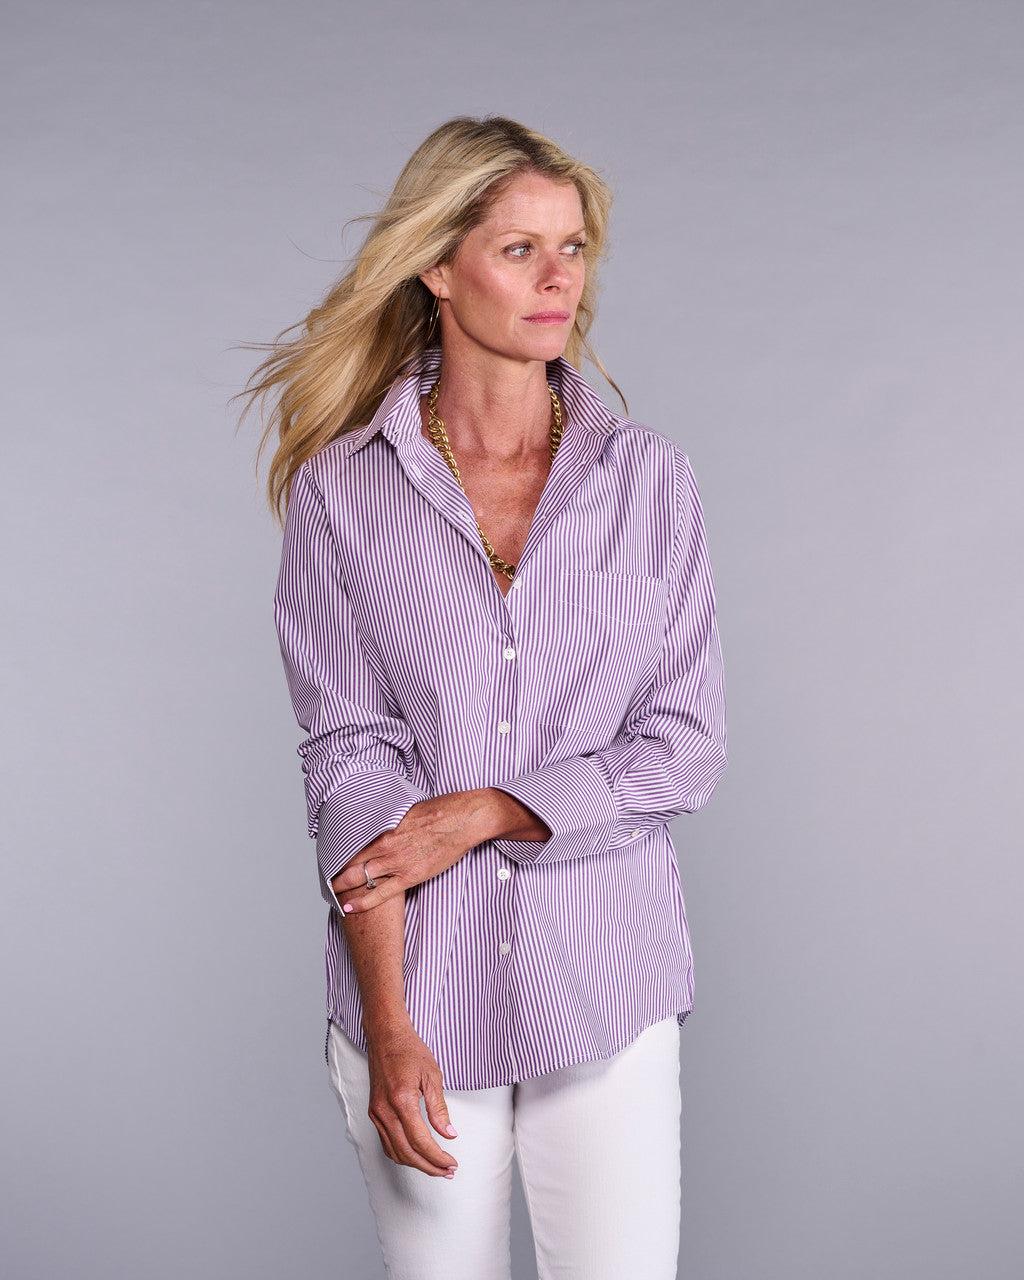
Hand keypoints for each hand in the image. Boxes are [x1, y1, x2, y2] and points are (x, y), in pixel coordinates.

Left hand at [333, 787, 521, 914]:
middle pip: (349, 862)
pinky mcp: (410, 876)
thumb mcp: (407, 811)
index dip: (337, 854)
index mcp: (383, 827)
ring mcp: (396, 862)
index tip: (330, 859)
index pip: (350, 843)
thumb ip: (391, 821)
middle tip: (324, 880)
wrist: (461, 819)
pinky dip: (362, 902)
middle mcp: (384, 845)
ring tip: (331, 895)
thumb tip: (383, 823)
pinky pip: (380, 893)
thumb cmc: (439, 812)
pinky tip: (349, 908)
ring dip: (341, 888)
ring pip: (358, 878)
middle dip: (334, 872)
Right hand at [365, 1020, 458, 1177]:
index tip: (451, 1163)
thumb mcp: (432, 1075)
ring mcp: (376, 1113)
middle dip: (429, 1166)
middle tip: (448, 1171)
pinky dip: (401, 1154)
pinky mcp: (373, 1112)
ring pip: (394, 1151)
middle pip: (407, 1152)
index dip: (438, 1157)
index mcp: (401, 1100)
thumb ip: (439, 1109)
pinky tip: (415, 1155)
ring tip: (435, 1166)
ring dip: (415, 1164)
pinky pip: (386, 1142)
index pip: (421, 1141)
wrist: (386, 1036)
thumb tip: (449, 1134)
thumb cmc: (410, 1050)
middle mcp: (385, 1111)